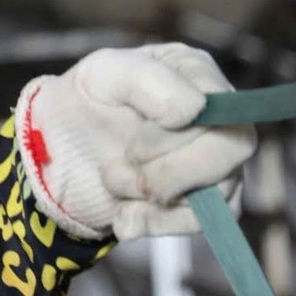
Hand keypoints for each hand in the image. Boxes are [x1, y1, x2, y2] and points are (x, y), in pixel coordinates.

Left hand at [14, 43, 255, 242]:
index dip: (180, 132)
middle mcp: (218, 116)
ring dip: (153, 195)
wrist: (62, 146)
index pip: (224, 106)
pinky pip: (201, 222)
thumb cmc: (88, 99)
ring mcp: (215, 161)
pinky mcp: (203, 200)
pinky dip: (155, 223)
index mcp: (198, 75)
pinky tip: (123, 215)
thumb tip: (195, 110)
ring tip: (113, 181)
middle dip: (170, 169)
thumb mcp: (104, 73)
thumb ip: (148, 79)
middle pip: (233, 149)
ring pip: (220, 191)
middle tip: (124, 163)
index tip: (134, 135)